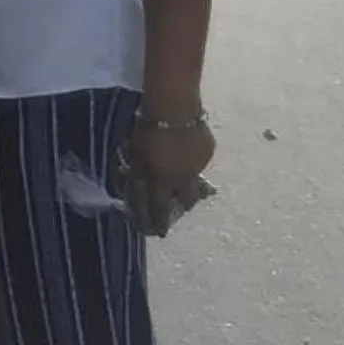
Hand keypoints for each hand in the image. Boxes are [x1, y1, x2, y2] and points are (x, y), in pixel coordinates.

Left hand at [128, 118, 216, 235]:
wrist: (174, 110)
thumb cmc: (146, 132)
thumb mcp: (134, 155)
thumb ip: (137, 173)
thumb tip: (134, 187)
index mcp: (163, 182)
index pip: (161, 209)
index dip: (160, 223)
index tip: (160, 234)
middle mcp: (183, 179)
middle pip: (187, 201)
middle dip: (181, 206)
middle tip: (176, 204)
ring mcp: (199, 166)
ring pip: (196, 183)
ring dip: (189, 185)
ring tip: (183, 178)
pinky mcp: (208, 151)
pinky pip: (200, 162)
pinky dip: (193, 162)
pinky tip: (187, 152)